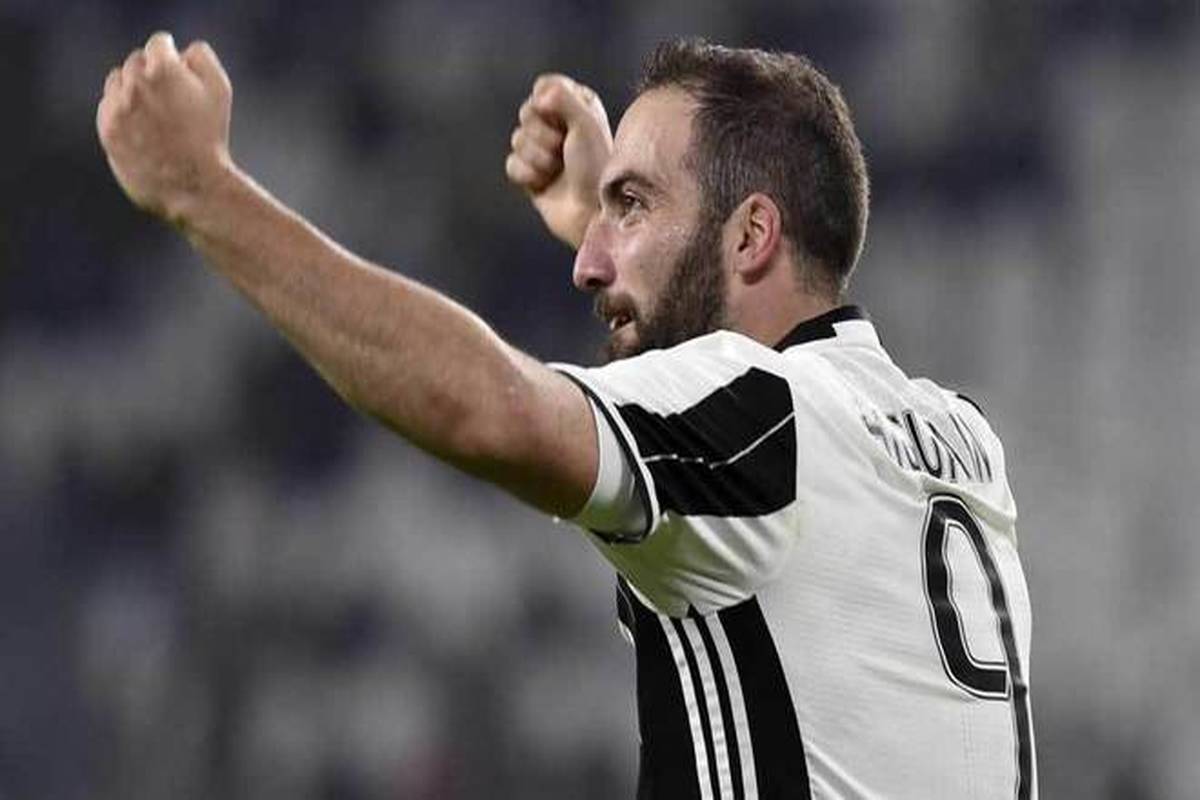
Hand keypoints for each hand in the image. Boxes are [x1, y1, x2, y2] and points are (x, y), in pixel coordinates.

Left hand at [96, 32, 232, 224]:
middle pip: (137, 62)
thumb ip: (201, 58)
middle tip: (172, 103)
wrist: (194, 186)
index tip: (180, 77)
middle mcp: (135, 84)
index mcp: (164, 70)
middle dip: (153, 76)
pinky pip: (107, 106)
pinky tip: (142, 129)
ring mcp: (118, 107)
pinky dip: (121, 112)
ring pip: (117, 81)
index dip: (173, 60)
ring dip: (133, 90)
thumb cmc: (211, 137)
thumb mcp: (221, 90)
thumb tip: (181, 52)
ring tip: (156, 116)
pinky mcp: (107, 129)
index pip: (159, 44)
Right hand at [505, 74, 611, 249]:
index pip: (544, 85)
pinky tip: (544, 184)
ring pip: (517, 138)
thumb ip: (563, 97)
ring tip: (557, 169)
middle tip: (562, 148)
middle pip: (526, 111)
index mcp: (577, 106)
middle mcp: (559, 126)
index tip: (563, 118)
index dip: (547, 101)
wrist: (592, 212)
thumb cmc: (597, 167)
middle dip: (542, 133)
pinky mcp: (531, 175)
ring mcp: (543, 151)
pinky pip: (512, 164)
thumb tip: (539, 93)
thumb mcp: (586, 123)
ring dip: (538, 157)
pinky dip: (527, 174)